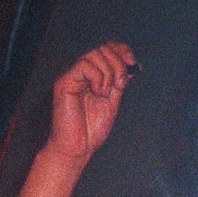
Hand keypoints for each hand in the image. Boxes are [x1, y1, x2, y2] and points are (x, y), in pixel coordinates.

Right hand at [46, 41, 137, 163]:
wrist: (77, 148)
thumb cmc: (92, 129)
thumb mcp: (113, 101)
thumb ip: (119, 82)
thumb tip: (131, 65)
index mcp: (93, 75)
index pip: (107, 49)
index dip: (121, 50)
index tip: (133, 63)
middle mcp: (81, 72)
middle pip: (103, 48)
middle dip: (118, 64)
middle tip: (120, 85)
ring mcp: (72, 76)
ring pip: (94, 54)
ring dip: (108, 73)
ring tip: (105, 93)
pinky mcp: (65, 81)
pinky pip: (84, 65)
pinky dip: (97, 78)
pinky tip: (97, 93)